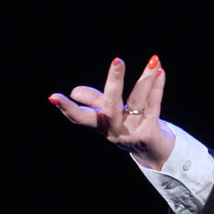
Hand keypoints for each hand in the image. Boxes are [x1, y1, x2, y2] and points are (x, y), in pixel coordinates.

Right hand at [49, 55, 175, 169]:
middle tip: (118, 61)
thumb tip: (75, 92)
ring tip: (154, 61)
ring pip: (138, 101)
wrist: (154, 152)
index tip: (53, 97)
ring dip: (146, 79)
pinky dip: (157, 88)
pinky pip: (154, 105)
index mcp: (100, 125)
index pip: (80, 118)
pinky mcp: (149, 132)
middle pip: (111, 105)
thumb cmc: (127, 127)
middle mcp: (114, 131)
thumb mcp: (108, 115)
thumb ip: (94, 101)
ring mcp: (132, 132)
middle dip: (114, 82)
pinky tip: (161, 72)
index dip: (67, 108)